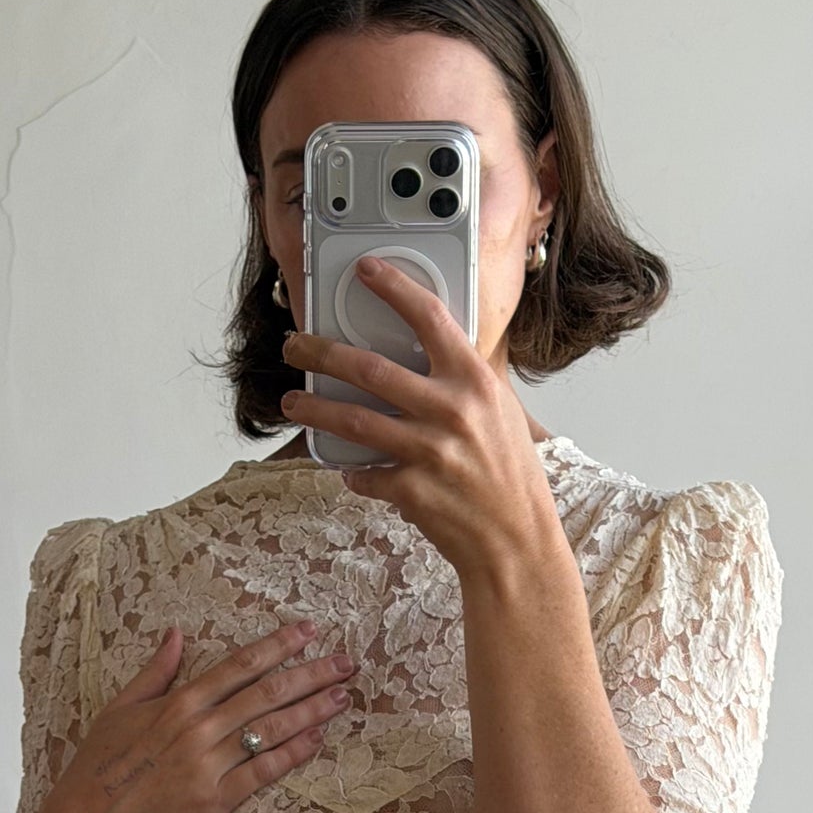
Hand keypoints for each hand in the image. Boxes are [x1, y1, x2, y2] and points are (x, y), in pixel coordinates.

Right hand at [33, 617, 351, 812]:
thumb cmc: (99, 766)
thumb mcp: (120, 708)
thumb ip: (155, 671)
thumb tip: (177, 633)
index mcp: (179, 702)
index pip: (240, 665)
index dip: (278, 645)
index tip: (309, 631)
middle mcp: (200, 727)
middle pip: (267, 692)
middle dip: (311, 674)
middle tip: (347, 663)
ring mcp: (210, 764)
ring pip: (272, 729)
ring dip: (312, 711)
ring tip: (344, 697)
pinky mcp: (217, 800)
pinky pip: (264, 771)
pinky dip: (294, 754)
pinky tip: (319, 739)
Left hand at [278, 260, 563, 583]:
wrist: (519, 542)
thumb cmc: (511, 478)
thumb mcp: (501, 413)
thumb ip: (463, 383)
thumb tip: (429, 354)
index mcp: (474, 382)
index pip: (430, 317)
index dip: (395, 287)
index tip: (366, 270)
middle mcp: (451, 411)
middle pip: (368, 368)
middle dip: (321, 353)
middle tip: (295, 347)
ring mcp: (429, 452)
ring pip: (352, 419)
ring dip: (314, 409)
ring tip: (293, 402)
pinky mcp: (412, 491)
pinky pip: (364, 474)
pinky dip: (352, 472)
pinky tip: (349, 470)